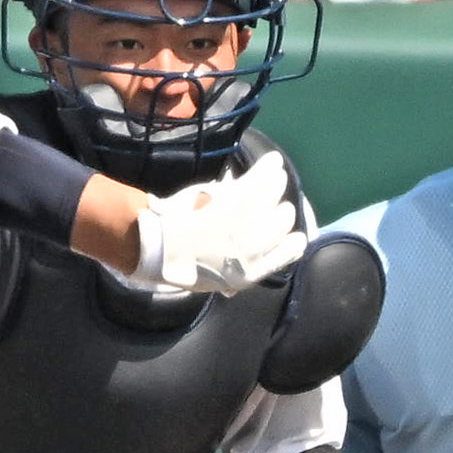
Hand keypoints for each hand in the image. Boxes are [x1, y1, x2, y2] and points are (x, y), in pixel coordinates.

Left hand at [131, 150, 305, 294]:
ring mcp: (252, 221)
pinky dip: (270, 165)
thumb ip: (229, 282)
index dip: (289, 237)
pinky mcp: (241, 197)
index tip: (281, 232)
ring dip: (272, 184)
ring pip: (279, 191)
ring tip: (266, 179)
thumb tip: (231, 291)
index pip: (293, 249)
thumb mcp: (211, 284)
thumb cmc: (179, 267)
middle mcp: (259, 246)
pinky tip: (271, 161)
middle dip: (275, 209)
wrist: (158, 250)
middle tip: (262, 203)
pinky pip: (268, 174)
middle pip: (286, 217)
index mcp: (253, 271)